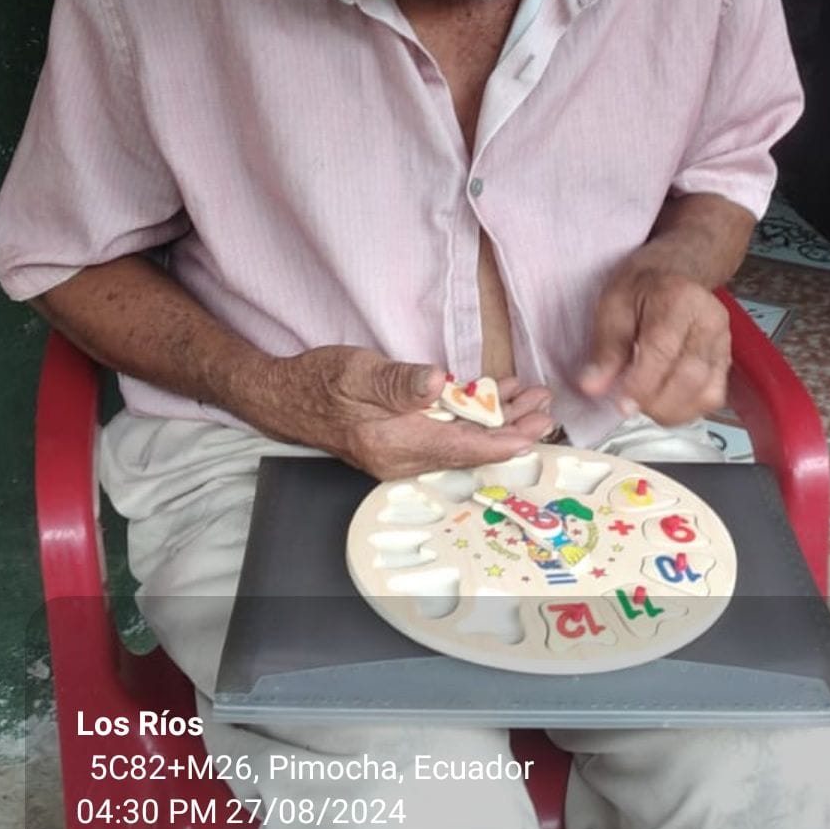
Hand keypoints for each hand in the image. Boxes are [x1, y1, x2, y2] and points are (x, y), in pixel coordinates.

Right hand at [253, 347, 552, 478]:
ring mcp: (403, 450)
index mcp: (395, 444)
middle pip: (469, 448)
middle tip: (545, 408)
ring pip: (462, 439)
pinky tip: (495, 395)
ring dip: (498, 419)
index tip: (534, 433)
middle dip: (512, 429)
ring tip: (532, 398)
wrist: (284, 397)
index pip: (460, 449)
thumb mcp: (357, 372)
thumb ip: (398, 382)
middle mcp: (403, 456)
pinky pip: (447, 431)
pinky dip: (474, 414)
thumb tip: (436, 382)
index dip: (501, 442)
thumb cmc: (318, 382)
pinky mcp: (402, 438)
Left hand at [578, 254, 730, 424]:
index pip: (663, 350)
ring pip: (705, 393)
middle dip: (654, 402)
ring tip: (643, 403)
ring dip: (670, 410)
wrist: (675, 271)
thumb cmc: (643, 286)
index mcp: (680, 299)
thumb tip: (593, 387)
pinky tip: (663, 403)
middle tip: (627, 405)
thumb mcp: (613, 305)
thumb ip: (605, 348)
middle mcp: (710, 321)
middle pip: (689, 376)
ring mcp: (723, 342)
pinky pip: (713, 397)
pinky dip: (687, 410)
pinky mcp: (725, 361)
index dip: (641, 383)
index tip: (621, 404)